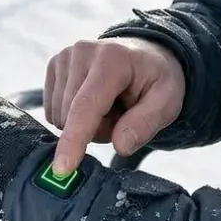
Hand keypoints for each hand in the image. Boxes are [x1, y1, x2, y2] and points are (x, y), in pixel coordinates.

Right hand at [44, 38, 184, 174]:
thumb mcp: (167, 102)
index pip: (86, 106)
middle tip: (122, 116)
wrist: (145, 55)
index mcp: (113, 59)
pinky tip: (93, 102)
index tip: (62, 168)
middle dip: (96, 130)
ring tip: (109, 106)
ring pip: (60, 116)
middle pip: (72, 116)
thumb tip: (120, 146)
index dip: (74, 139)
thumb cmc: (156, 80)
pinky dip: (72, 116)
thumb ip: (146, 124)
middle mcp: (83, 52)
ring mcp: (65, 56)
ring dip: (85, 124)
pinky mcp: (54, 64)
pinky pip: (53, 110)